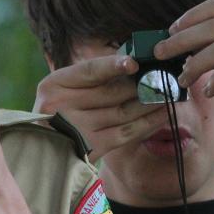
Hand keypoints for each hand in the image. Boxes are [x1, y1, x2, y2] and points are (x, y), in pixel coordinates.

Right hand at [32, 54, 165, 162]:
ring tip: (169, 93)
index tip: (134, 63)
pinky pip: (127, 133)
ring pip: (123, 112)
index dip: (113, 65)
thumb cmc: (59, 112)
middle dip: (141, 83)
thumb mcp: (63, 89)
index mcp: (55, 84)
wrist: (45, 150)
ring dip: (150, 102)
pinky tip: (162, 114)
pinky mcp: (93, 147)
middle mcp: (63, 105)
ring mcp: (79, 128)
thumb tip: (131, 65)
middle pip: (111, 92)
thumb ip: (90, 77)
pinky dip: (147, 122)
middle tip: (164, 76)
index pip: (89, 71)